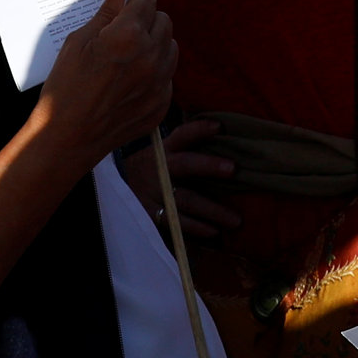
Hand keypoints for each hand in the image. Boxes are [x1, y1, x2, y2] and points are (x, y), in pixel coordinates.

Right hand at [39, 0, 174, 170]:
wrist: (67, 138)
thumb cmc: (66, 87)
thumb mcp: (79, 41)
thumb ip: (107, 12)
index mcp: (128, 36)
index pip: (147, 0)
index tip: (125, 5)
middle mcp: (151, 57)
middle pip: (164, 21)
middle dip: (147, 20)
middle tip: (125, 30)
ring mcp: (159, 83)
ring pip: (171, 47)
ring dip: (155, 44)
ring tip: (130, 55)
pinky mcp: (162, 104)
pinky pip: (167, 76)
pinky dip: (155, 72)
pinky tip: (132, 80)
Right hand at [119, 117, 239, 239]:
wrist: (122, 189)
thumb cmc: (158, 169)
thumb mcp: (167, 154)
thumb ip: (190, 149)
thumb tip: (228, 141)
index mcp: (166, 150)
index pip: (183, 135)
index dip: (199, 129)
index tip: (219, 126)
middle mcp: (159, 169)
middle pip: (184, 165)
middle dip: (208, 166)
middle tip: (233, 169)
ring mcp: (154, 192)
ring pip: (185, 200)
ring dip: (211, 210)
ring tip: (235, 220)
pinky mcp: (150, 214)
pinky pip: (176, 222)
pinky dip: (196, 228)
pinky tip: (214, 231)